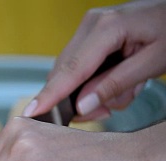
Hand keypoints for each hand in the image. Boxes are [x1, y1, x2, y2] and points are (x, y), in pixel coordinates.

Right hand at [23, 0, 165, 120]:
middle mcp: (92, 23)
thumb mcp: (155, 62)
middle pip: (66, 71)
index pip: (72, 68)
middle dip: (79, 98)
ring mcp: (89, 26)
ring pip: (71, 71)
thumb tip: (82, 106)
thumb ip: (117, 84)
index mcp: (107, 27)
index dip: (51, 94)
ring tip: (126, 92)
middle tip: (106, 112)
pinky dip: (95, 80)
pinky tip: (118, 82)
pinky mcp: (92, 33)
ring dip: (91, 90)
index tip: (32, 112)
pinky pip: (80, 65)